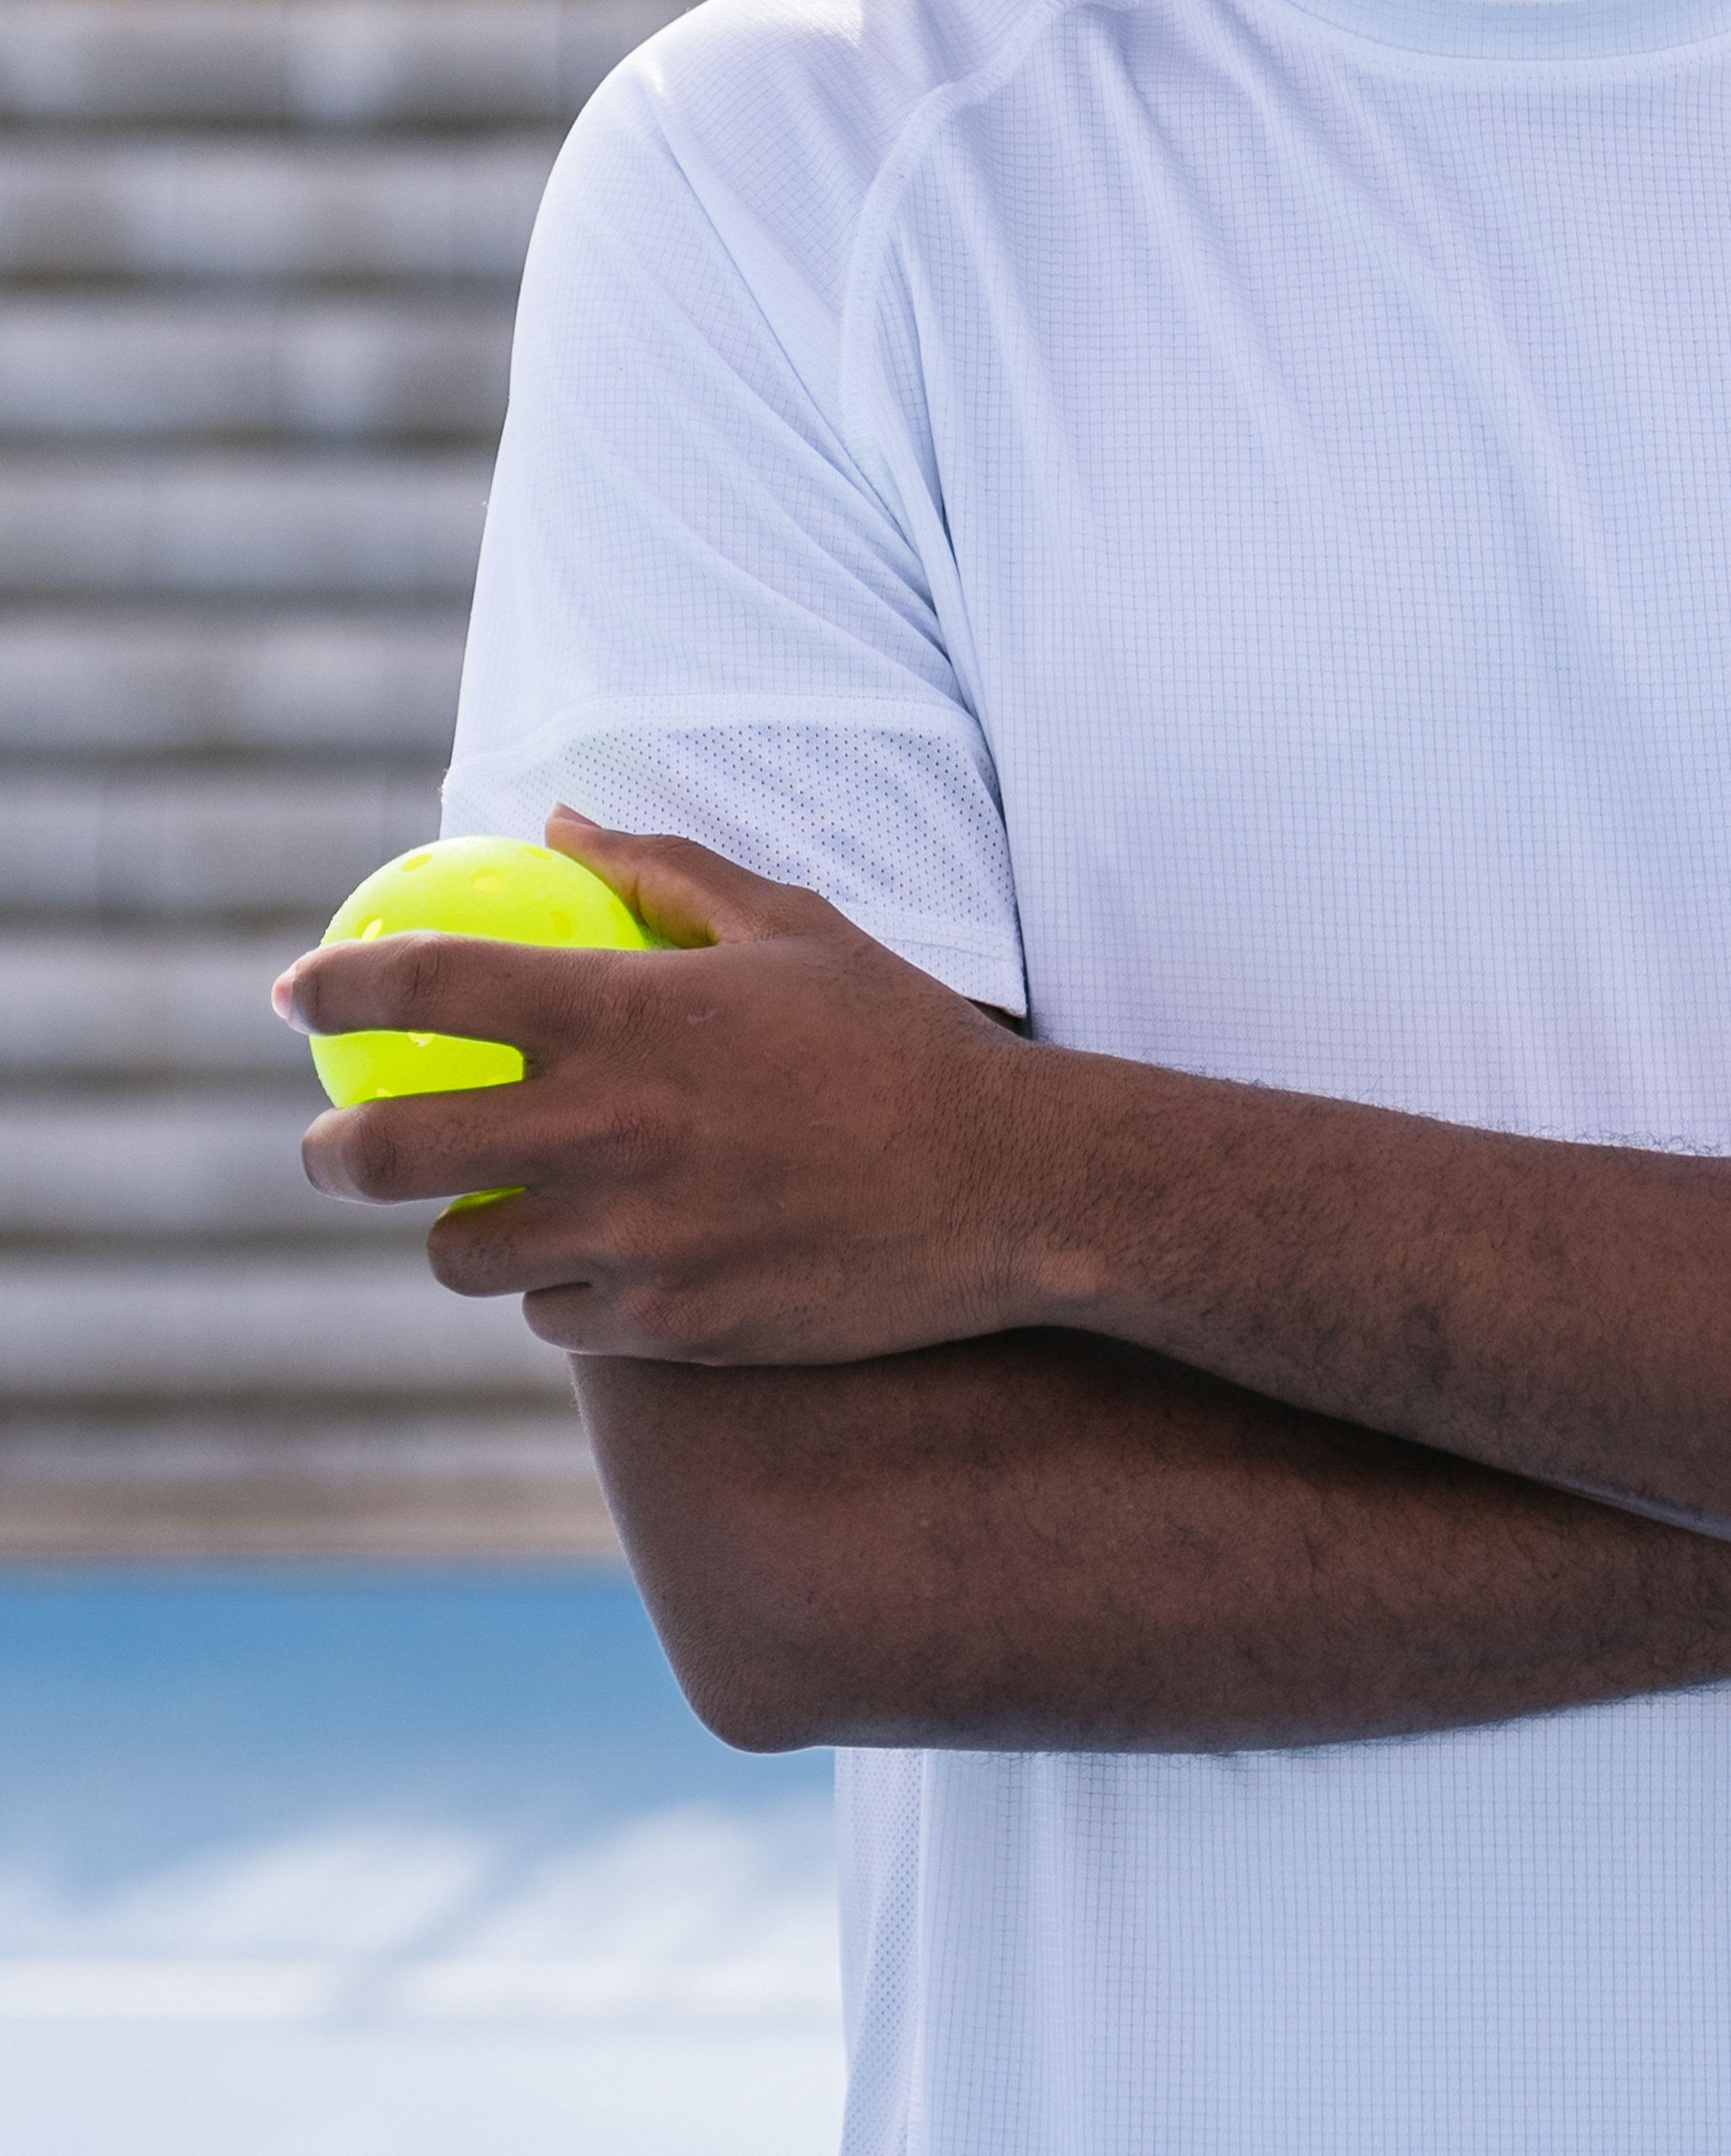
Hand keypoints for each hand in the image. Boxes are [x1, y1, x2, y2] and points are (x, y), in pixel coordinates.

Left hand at [280, 809, 1049, 1364]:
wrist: (1010, 1188)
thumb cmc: (904, 1044)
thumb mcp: (796, 928)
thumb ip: (667, 871)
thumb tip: (560, 827)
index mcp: (625, 1016)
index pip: (425, 986)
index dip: (335, 984)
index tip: (295, 996)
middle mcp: (605, 1132)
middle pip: (389, 1151)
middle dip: (332, 1149)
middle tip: (335, 1143)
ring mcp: (630, 1242)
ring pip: (459, 1254)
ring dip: (453, 1228)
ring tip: (483, 1206)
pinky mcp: (668, 1328)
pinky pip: (553, 1317)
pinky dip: (555, 1289)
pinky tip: (596, 1259)